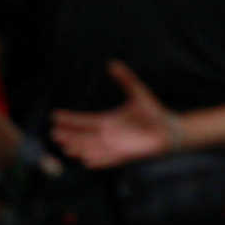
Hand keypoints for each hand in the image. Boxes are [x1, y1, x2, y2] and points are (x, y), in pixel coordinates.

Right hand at [52, 60, 177, 167]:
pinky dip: (98, 161)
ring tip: (66, 149)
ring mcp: (117, 146)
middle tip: (54, 134)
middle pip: (84, 136)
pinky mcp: (127, 155)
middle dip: (70, 136)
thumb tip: (112, 63)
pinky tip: (87, 162)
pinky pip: (109, 159)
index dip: (70, 119)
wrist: (169, 129)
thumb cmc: (153, 111)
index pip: (85, 120)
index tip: (54, 116)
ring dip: (80, 149)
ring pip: (93, 148)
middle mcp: (109, 134)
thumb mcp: (137, 92)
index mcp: (107, 120)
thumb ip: (125, 79)